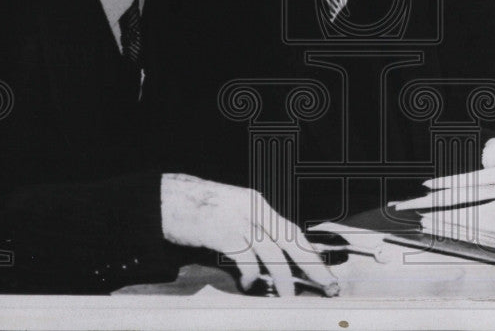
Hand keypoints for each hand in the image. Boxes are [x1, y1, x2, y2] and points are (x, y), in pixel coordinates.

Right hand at [160, 173, 337, 295]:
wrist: (168, 197)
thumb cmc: (198, 208)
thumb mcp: (231, 212)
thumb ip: (250, 230)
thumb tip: (268, 259)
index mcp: (258, 204)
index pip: (292, 230)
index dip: (310, 253)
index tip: (322, 272)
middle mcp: (254, 209)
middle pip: (292, 240)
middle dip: (312, 265)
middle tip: (326, 285)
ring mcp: (239, 219)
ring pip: (272, 252)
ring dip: (285, 277)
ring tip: (290, 296)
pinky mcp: (223, 231)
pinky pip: (245, 258)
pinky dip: (250, 275)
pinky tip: (249, 285)